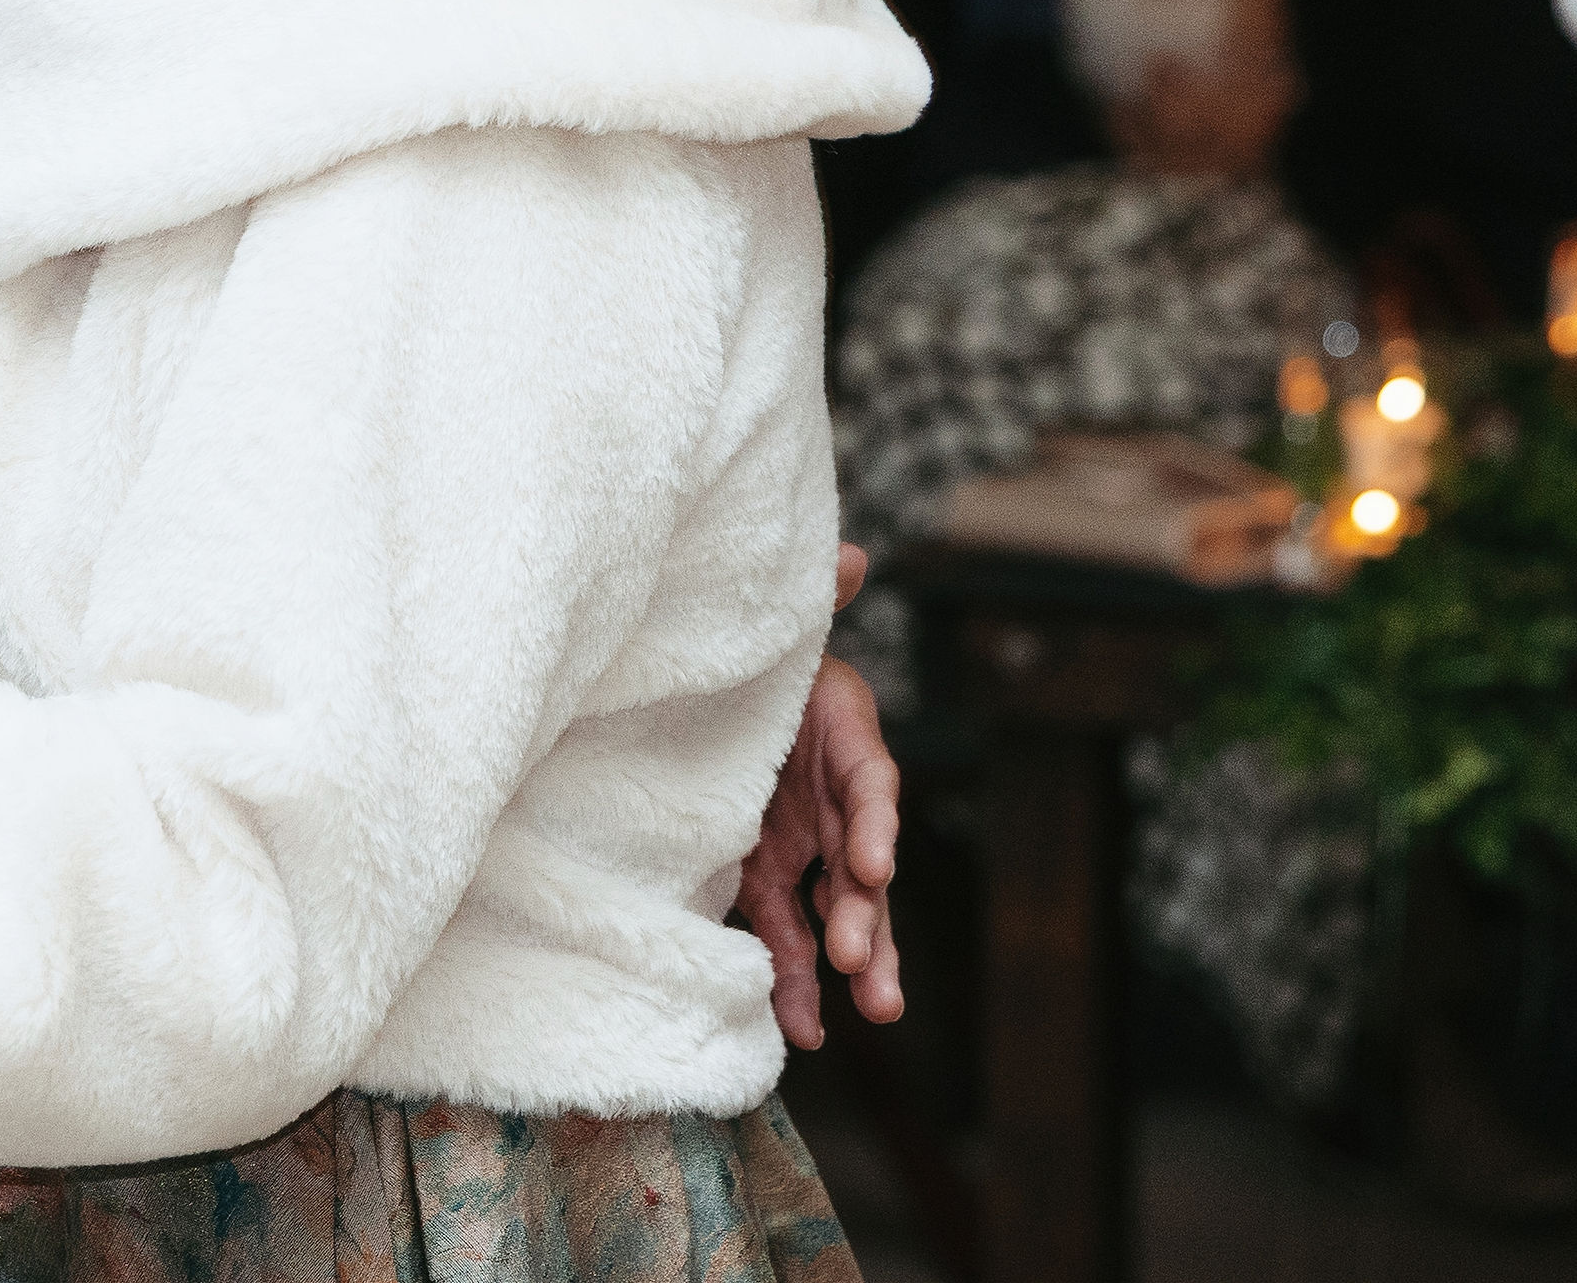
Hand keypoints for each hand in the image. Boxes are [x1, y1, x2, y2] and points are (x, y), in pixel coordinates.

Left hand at [735, 541, 903, 1047]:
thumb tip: (853, 552)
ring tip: (863, 1012)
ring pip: (840, 912)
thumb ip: (815, 596)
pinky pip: (785, 931)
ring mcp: (806, 843)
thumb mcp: (778, 627)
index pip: (872, 781)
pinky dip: (793, 976)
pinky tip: (797, 1025)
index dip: (876, 822)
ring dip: (853, 962)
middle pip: (866, 863)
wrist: (700, 687)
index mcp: (841, 735)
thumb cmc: (747, 654)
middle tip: (869, 968)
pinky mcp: (769, 874)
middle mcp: (833, 797)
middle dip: (873, 917)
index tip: (872, 864)